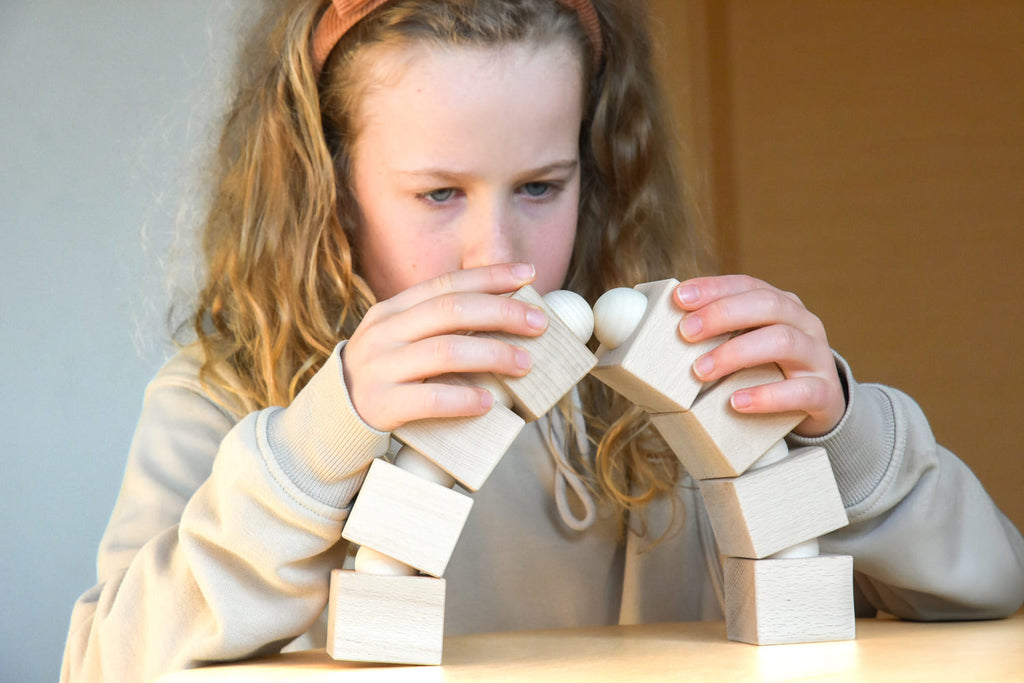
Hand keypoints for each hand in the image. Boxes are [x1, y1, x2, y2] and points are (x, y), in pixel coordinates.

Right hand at [341, 263, 548, 431]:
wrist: (332, 421)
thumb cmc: (386, 378)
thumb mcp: (400, 341)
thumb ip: (438, 327)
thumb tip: (508, 315)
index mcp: (392, 310)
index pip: (446, 283)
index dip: (490, 277)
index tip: (528, 274)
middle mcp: (384, 332)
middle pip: (451, 310)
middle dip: (502, 313)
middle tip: (539, 325)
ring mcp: (379, 367)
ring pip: (445, 351)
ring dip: (493, 355)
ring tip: (525, 364)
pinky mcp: (380, 405)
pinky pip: (429, 398)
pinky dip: (463, 398)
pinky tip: (489, 402)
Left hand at [673, 275, 844, 436]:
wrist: (820, 405)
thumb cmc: (770, 369)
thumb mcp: (748, 344)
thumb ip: (718, 335)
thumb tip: (659, 332)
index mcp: (781, 305)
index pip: (747, 285)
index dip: (713, 288)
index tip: (679, 298)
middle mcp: (803, 323)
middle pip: (767, 305)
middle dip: (722, 314)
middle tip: (686, 332)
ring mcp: (817, 356)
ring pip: (782, 341)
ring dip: (736, 353)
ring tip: (701, 370)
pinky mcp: (825, 393)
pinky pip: (801, 391)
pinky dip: (767, 396)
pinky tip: (737, 402)